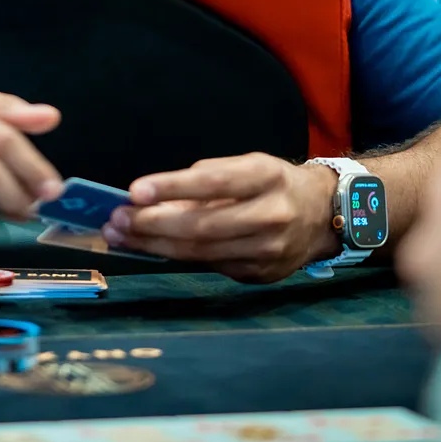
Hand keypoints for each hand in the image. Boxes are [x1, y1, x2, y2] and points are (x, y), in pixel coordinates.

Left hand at [102, 153, 340, 282]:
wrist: (323, 215)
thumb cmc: (274, 183)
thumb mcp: (249, 165)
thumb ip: (206, 177)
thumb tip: (151, 196)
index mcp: (268, 178)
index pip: (214, 182)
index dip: (172, 187)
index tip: (134, 191)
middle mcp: (272, 216)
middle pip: (202, 226)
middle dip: (152, 224)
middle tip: (116, 220)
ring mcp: (268, 251)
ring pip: (201, 253)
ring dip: (154, 245)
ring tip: (121, 236)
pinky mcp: (260, 275)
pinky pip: (209, 266)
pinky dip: (175, 257)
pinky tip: (150, 248)